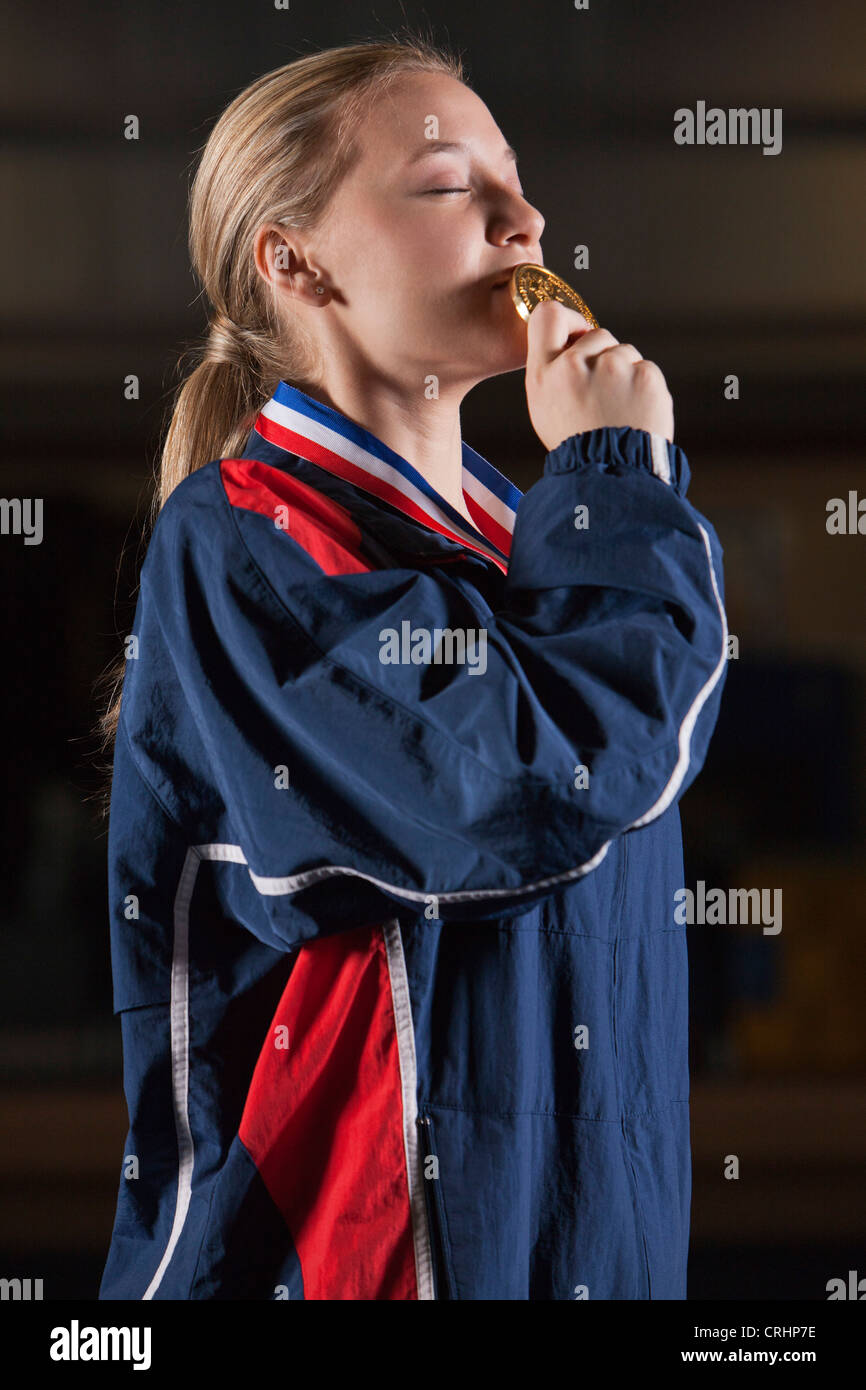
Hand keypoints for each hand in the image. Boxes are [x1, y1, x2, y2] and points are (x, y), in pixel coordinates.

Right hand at [524, 299, 674, 449]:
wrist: (611, 478)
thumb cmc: (577, 447)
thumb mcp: (545, 409)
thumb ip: (553, 372)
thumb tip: (574, 344)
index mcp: (544, 373)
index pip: (548, 315)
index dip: (569, 320)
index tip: (578, 335)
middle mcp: (574, 364)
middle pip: (598, 334)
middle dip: (603, 356)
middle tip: (602, 395)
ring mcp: (612, 368)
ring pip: (624, 351)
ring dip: (625, 373)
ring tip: (619, 409)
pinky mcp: (644, 375)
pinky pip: (645, 368)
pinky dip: (643, 386)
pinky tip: (635, 412)